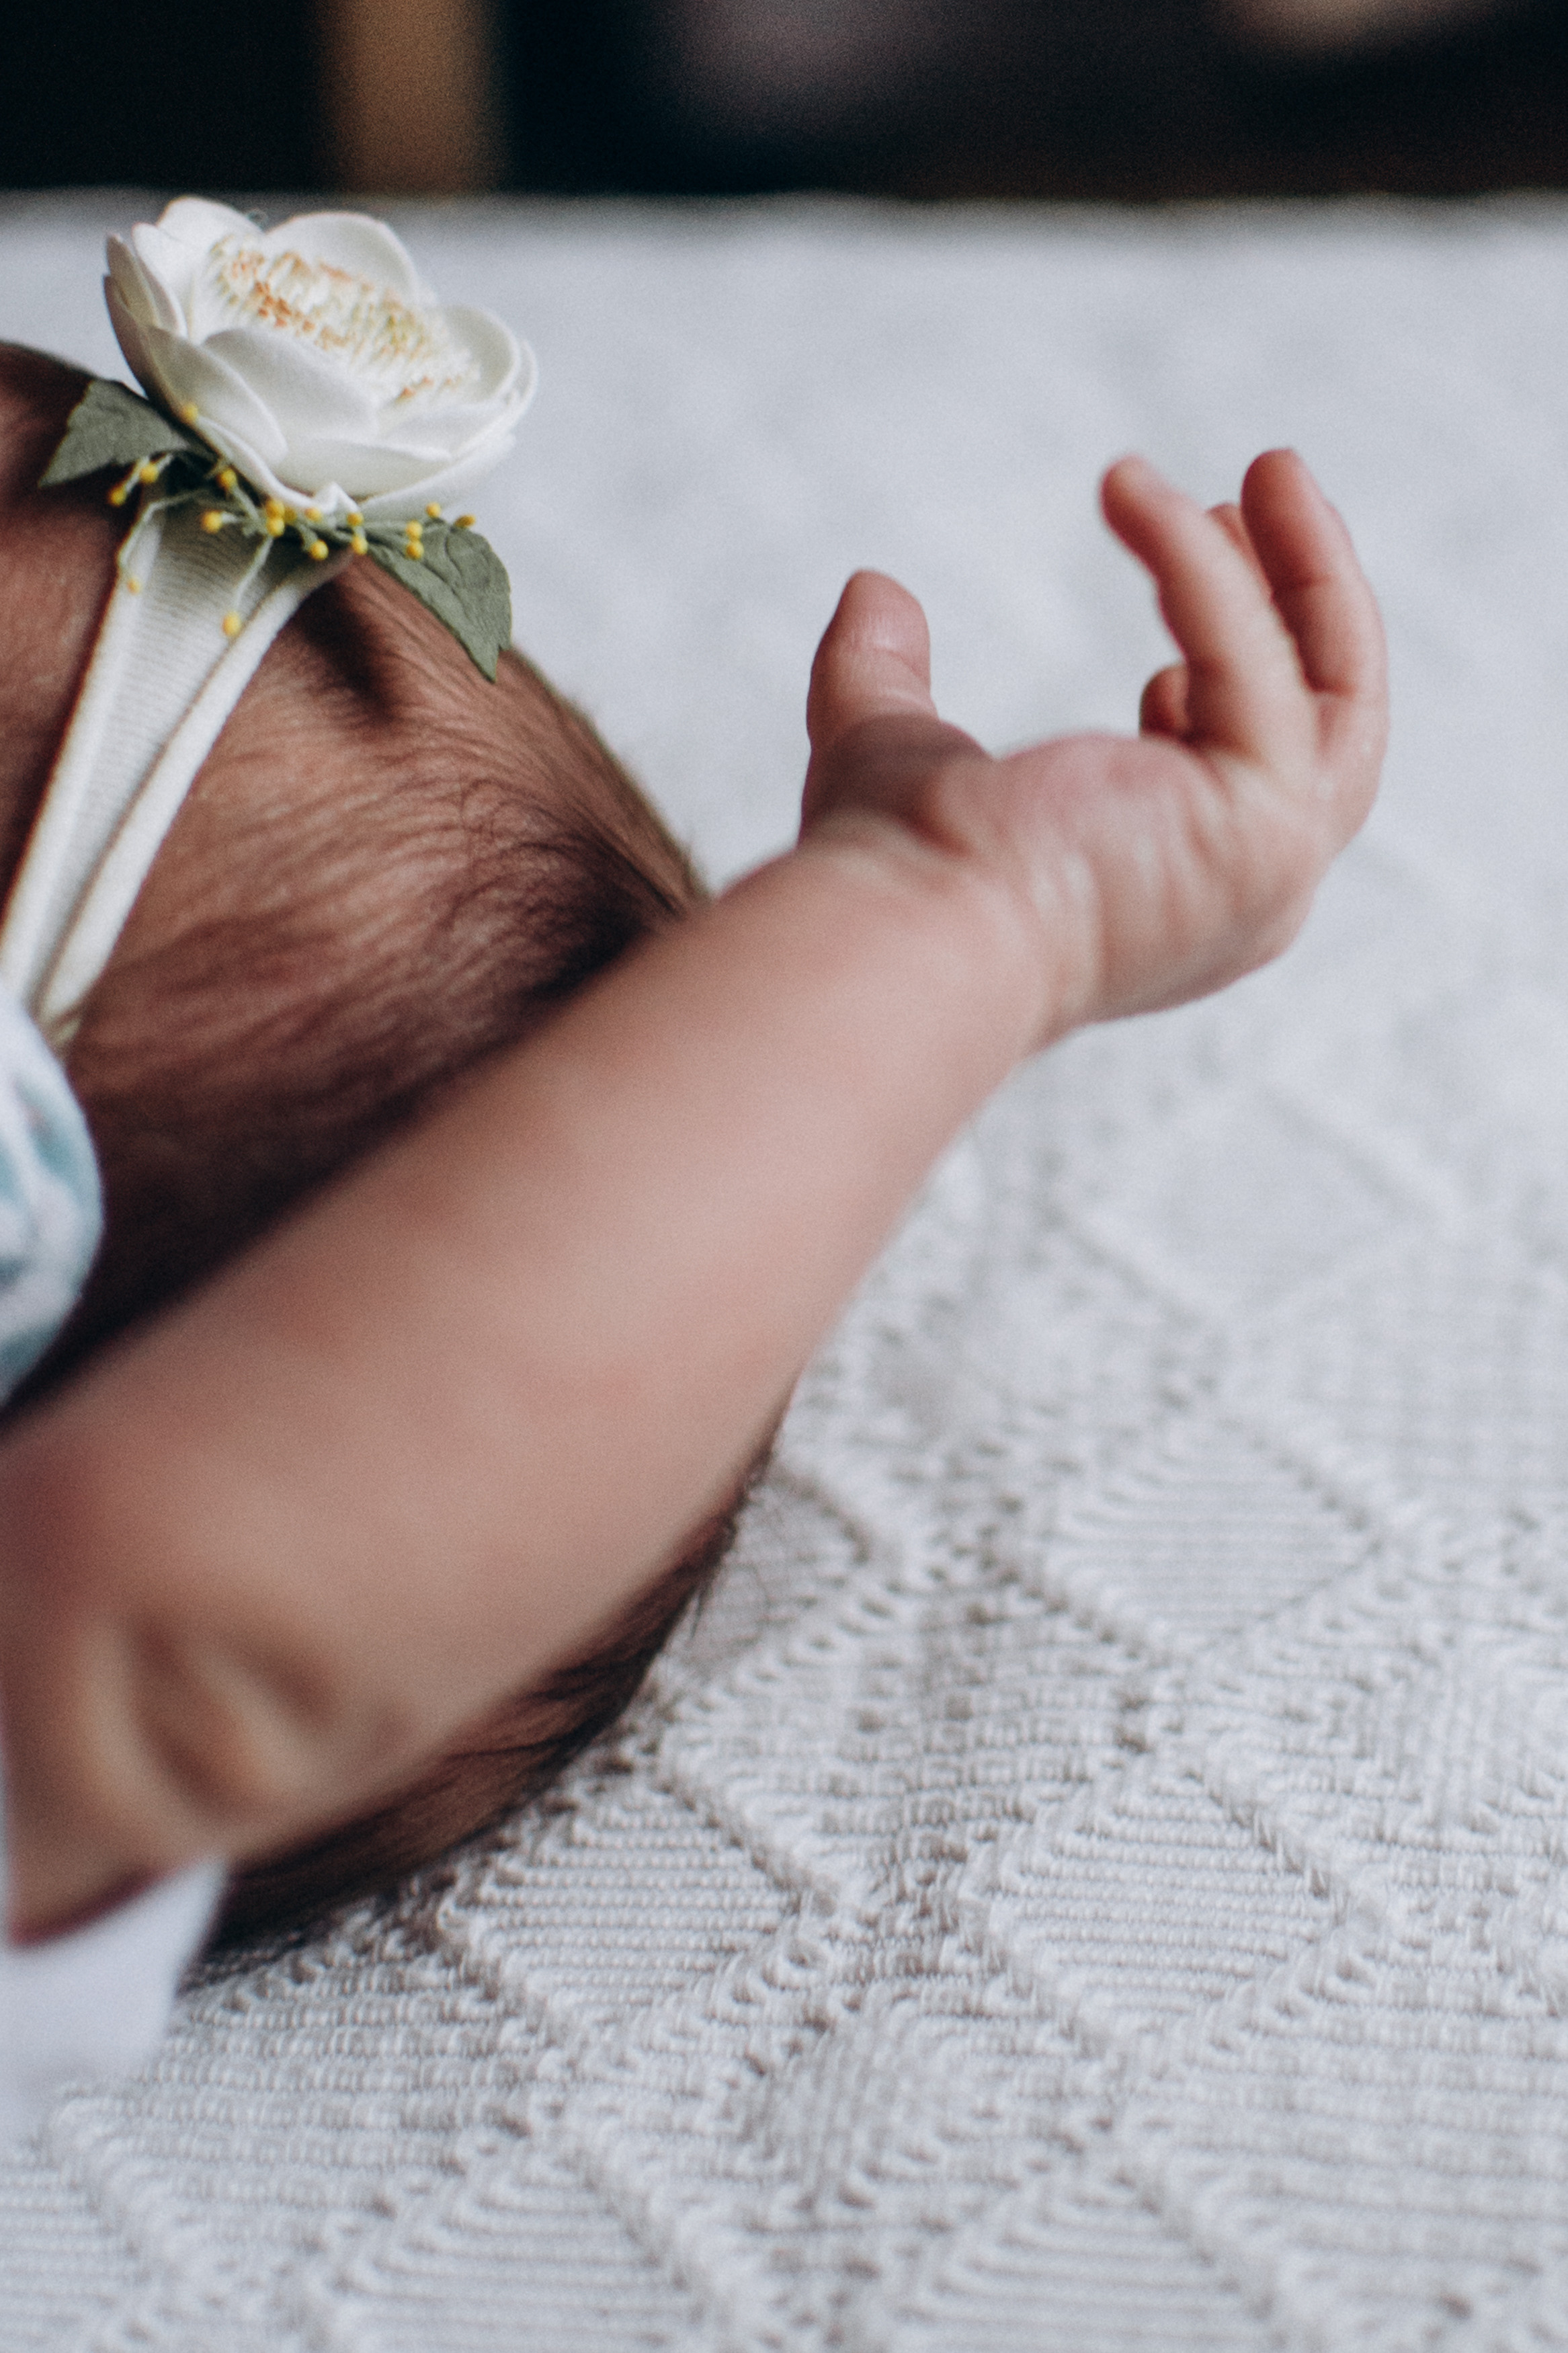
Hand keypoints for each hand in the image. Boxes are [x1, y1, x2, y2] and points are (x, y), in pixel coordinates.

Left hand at [802, 449, 1386, 1045]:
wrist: (899, 931)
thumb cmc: (898, 876)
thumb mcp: (892, 750)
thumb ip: (885, 677)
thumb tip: (872, 590)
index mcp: (1178, 896)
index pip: (1258, 762)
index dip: (1237, 652)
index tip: (1197, 549)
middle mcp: (1243, 900)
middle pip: (1332, 725)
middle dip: (1309, 594)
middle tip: (1268, 477)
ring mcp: (1267, 873)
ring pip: (1337, 696)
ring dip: (1310, 570)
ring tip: (1265, 467)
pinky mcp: (1264, 832)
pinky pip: (1252, 664)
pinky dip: (1198, 569)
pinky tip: (1130, 493)